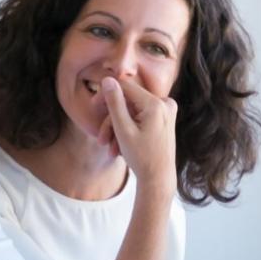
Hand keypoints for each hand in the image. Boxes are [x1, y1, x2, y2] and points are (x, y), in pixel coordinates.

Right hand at [97, 76, 176, 198]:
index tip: (93, 107)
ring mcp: (167, 112)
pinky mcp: (165, 119)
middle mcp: (165, 104)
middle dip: (112, 120)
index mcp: (156, 104)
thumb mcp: (123, 130)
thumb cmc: (142, 158)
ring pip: (133, 112)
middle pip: (129, 102)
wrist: (159, 179)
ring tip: (111, 148)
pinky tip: (120, 147)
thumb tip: (108, 80)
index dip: (107, 95)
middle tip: (101, 139)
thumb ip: (115, 103)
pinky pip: (141, 117)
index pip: (125, 87)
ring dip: (118, 128)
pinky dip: (129, 130)